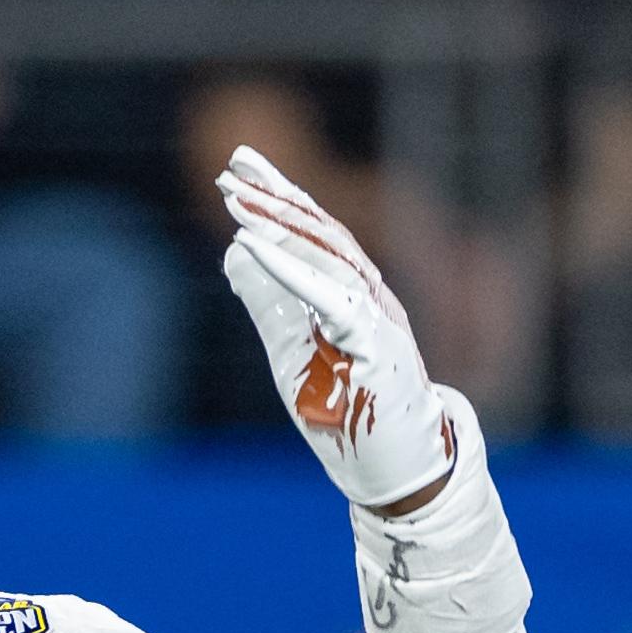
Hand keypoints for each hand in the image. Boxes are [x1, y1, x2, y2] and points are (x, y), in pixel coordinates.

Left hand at [217, 145, 450, 513]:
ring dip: (278, 223)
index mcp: (347, 293)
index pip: (311, 235)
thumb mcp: (291, 352)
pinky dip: (289, 270)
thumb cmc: (346, 411)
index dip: (279, 196)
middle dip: (276, 196)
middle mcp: (365, 294)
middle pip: (319, 233)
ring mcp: (375, 315)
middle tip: (235, 165)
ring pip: (325, 256)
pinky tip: (254, 245)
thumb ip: (268, 303)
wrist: (396, 467)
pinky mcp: (375, 342)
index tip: (241, 166)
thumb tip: (235, 253)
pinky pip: (329, 297)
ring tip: (237, 200)